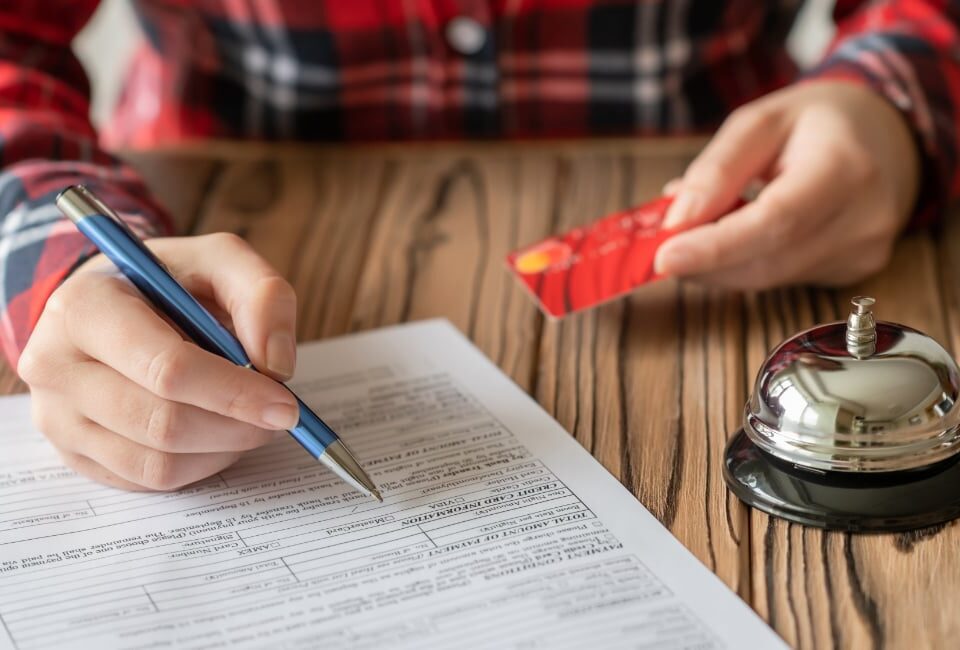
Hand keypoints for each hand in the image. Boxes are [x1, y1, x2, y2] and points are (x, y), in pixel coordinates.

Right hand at [18, 233, 299, 490]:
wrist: (111, 303)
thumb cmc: (167, 282)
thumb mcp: (219, 261)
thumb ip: (262, 295)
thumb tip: (277, 365)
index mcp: (85, 307)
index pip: (167, 368)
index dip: (234, 392)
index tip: (285, 404)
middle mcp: (56, 366)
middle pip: (162, 423)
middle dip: (236, 426)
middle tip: (280, 416)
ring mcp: (58, 418)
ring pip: (158, 462)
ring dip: (223, 448)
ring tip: (250, 418)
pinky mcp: (74, 455)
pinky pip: (150, 479)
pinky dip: (201, 463)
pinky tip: (218, 432)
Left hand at [654, 81, 920, 287]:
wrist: (886, 137)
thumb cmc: (817, 123)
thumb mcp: (761, 122)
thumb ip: (717, 169)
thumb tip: (677, 221)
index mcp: (846, 168)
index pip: (775, 222)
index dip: (716, 247)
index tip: (664, 258)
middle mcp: (864, 219)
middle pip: (767, 262)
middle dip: (704, 262)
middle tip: (659, 249)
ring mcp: (862, 253)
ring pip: (768, 278)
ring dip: (720, 264)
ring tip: (699, 229)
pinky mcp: (852, 272)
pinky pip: (781, 278)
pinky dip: (746, 264)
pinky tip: (737, 236)